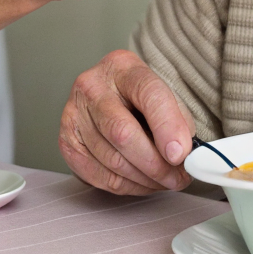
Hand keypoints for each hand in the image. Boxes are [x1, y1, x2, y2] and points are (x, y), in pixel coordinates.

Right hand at [59, 49, 194, 194]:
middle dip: (156, 164)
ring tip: (164, 181)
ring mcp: (74, 114)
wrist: (107, 100)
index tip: (180, 154)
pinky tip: (142, 182)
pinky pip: (100, 176)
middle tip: (177, 178)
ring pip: (112, 160)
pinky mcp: (67, 142)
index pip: (148, 94)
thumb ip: (178, 122)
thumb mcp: (164, 96)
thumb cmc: (138, 99)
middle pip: (123, 132)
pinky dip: (128, 186)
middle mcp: (92, 86)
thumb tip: (185, 155)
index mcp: (122, 67)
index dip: (166, 126)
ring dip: (145, 179)